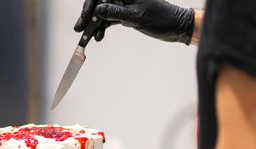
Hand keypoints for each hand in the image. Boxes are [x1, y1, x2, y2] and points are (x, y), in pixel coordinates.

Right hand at [75, 0, 194, 44]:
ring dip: (95, 24)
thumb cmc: (161, 19)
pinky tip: (99, 37)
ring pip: (103, 12)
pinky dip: (104, 28)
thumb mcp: (136, 17)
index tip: (85, 17)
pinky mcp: (125, 13)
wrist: (176, 27)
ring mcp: (124, 3)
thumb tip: (98, 10)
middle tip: (79, 28)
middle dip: (89, 16)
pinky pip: (110, 19)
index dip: (90, 5)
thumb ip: (116, 13)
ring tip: (88, 37)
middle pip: (99, 2)